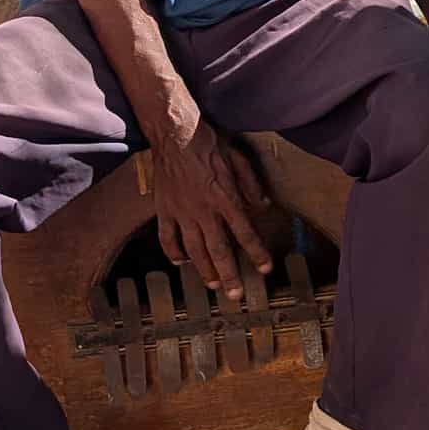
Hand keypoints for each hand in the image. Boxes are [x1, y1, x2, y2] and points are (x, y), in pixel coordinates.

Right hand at [150, 107, 271, 292]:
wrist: (175, 134)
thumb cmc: (209, 143)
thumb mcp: (239, 159)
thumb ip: (252, 186)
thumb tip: (265, 207)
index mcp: (226, 198)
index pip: (245, 233)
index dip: (256, 253)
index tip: (265, 270)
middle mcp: (204, 211)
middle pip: (219, 250)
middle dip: (229, 275)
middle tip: (236, 295)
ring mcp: (182, 213)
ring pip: (194, 250)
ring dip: (204, 270)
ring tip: (213, 285)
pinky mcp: (164, 210)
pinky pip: (167, 239)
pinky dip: (173, 253)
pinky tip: (180, 263)